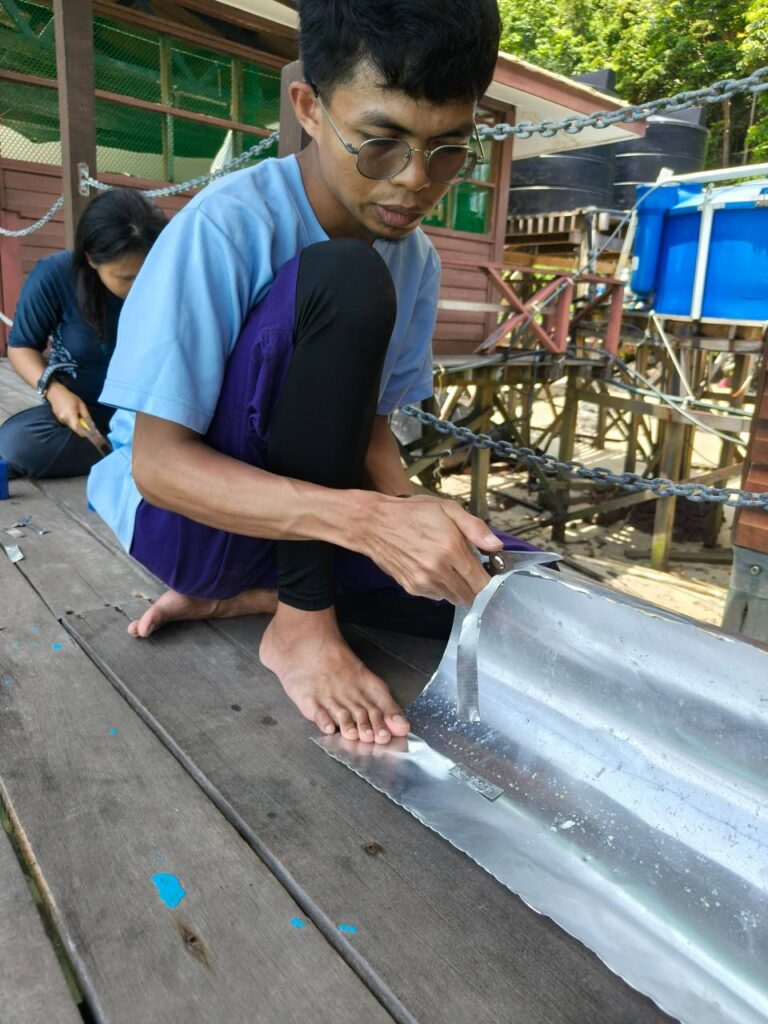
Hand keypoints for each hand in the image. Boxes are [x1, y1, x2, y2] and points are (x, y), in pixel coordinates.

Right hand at [46, 382, 109, 454]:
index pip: (79, 430)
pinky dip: (71, 420)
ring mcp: (60, 420)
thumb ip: (86, 416)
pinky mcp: (58, 419)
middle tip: (84, 421)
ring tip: (76, 413)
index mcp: (71, 417)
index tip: (90, 434)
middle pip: (75, 429)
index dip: (85, 433)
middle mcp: (65, 420)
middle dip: (81, 427)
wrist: (55, 392)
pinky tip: (70, 412)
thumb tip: (92, 425)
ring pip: (71, 426)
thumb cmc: (70, 398)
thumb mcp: (81, 405)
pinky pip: (67, 422)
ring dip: (75, 423)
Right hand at [364, 493, 502, 605]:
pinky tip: (434, 570)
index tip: (491, 576)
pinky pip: (436, 596)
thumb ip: (475, 528)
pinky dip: (441, 588)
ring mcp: (424, 582)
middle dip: (475, 586)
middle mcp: (438, 571)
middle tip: (471, 570)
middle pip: (469, 595)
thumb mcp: (448, 509)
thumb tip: (497, 546)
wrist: (375, 524)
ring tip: (450, 568)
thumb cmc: (413, 513)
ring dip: (458, 588)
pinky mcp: (412, 588)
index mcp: (451, 550)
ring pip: (453, 598)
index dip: (491, 583)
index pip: (481, 582)